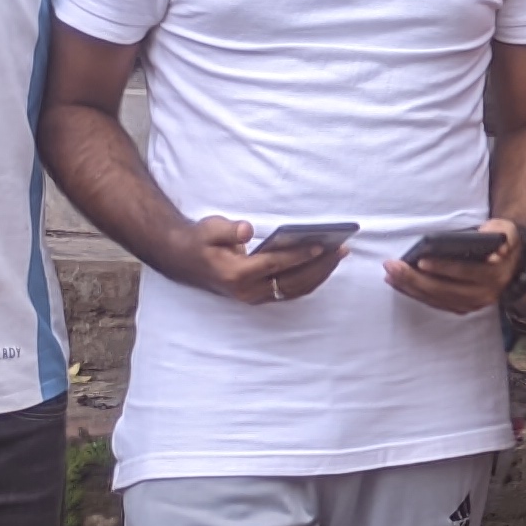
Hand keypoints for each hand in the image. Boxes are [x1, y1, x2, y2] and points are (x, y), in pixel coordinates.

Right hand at [167, 212, 344, 304]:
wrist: (185, 260)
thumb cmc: (200, 241)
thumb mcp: (209, 229)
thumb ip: (229, 230)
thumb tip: (247, 229)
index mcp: (235, 274)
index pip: (275, 265)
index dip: (299, 256)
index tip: (321, 246)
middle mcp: (247, 291)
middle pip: (291, 281)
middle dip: (319, 265)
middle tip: (340, 248)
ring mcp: (254, 297)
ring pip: (295, 289)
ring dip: (320, 273)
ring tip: (339, 254)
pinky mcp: (260, 296)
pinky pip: (291, 291)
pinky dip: (310, 279)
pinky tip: (325, 264)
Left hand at [386, 217, 522, 316]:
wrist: (513, 268)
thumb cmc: (504, 245)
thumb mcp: (509, 232)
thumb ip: (505, 234)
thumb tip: (499, 247)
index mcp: (493, 276)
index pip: (464, 272)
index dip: (442, 268)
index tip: (420, 261)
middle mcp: (482, 295)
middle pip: (443, 290)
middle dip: (415, 279)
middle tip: (393, 267)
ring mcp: (472, 304)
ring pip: (437, 299)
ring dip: (411, 289)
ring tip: (390, 276)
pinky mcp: (462, 308)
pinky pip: (436, 303)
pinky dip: (417, 295)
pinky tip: (401, 285)